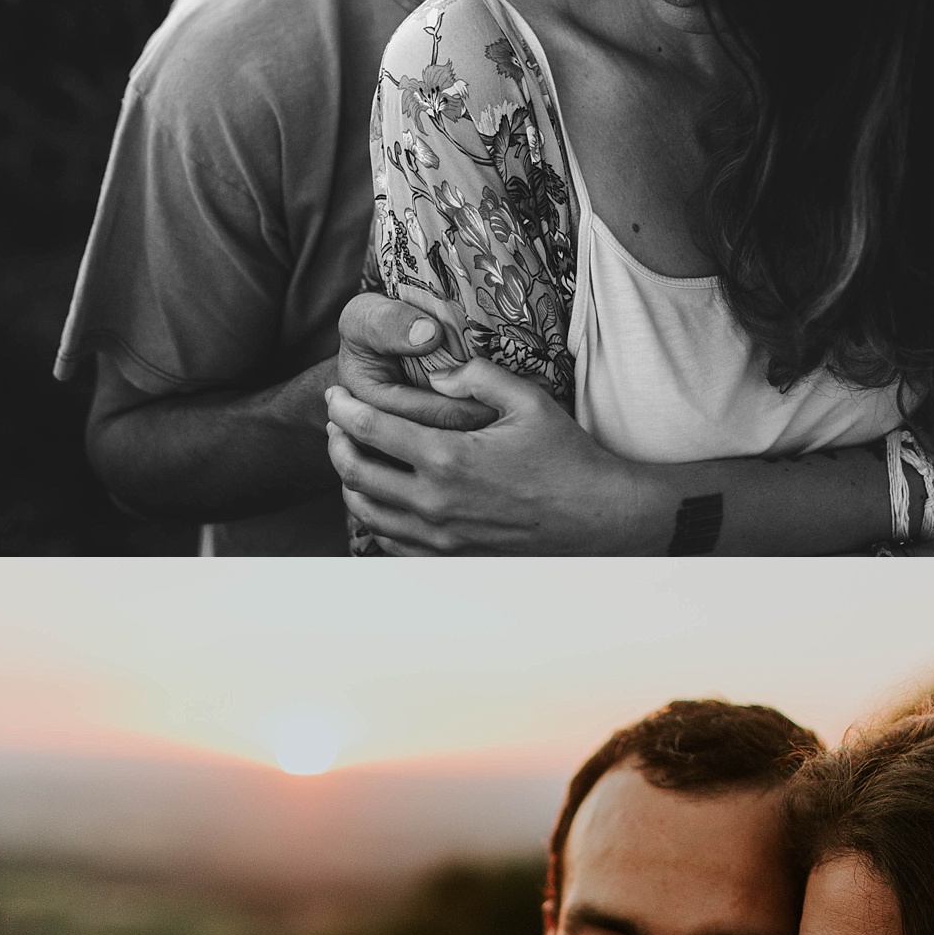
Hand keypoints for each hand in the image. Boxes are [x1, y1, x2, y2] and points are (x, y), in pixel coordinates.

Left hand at [326, 326, 579, 529]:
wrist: (597, 518)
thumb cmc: (566, 457)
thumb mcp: (527, 400)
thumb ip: (477, 376)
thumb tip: (438, 374)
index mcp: (448, 459)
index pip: (373, 429)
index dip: (345, 409)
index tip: (336, 396)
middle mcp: (435, 503)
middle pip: (356, 473)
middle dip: (336, 443)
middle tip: (336, 424)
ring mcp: (440, 538)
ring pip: (368, 512)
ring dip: (349, 482)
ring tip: (351, 457)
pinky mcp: (450, 560)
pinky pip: (392, 543)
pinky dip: (376, 519)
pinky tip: (382, 499)